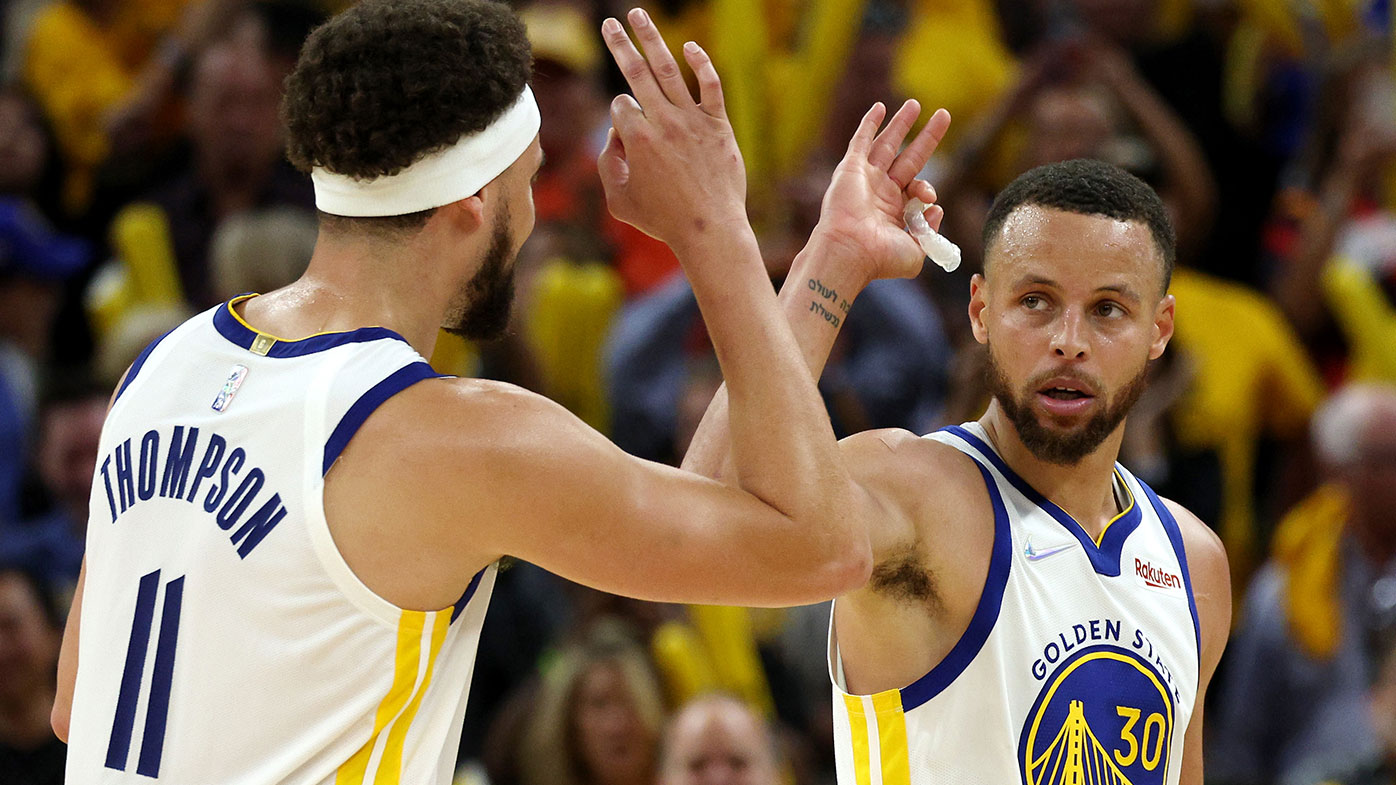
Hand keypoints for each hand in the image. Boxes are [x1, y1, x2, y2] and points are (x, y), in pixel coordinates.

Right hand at [598, 9, 747, 248]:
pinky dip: (701, 63)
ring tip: (638, 16)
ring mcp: (692, 120)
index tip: (632, 142)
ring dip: (650, 39)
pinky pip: (710, 85)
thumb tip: (614, 136)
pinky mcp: (719, 124)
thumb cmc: (663, 221)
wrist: (710, 229)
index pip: (620, 106)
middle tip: (609, 22)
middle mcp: (663, 123)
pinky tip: (689, 47)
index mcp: (636, 140)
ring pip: (668, 69)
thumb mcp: (620, 201)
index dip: (620, 118)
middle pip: (635, 72)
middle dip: (619, 44)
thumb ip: (607, 166)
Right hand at [807, 100, 951, 284]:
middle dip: (927, 137)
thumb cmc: (880, 258)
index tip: (928, 200)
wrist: (850, 252)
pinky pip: (861, 141)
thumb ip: (930, 231)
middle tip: (944, 114)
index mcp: (894, 212)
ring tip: (915, 104)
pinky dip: (869, 124)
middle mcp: (880, 193)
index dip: (928, 190)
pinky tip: (880, 108)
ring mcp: (865, 179)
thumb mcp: (917, 251)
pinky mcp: (850, 169)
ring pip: (886, 144)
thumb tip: (936, 208)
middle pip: (909, 157)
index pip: (918, 190)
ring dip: (900, 123)